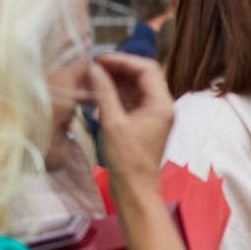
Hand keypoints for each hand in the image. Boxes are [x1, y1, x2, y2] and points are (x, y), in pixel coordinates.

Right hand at [91, 53, 175, 185]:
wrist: (134, 190)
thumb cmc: (127, 160)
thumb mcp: (113, 123)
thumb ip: (104, 92)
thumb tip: (94, 69)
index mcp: (162, 104)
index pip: (146, 69)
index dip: (123, 60)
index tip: (100, 59)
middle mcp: (160, 107)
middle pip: (140, 77)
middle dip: (116, 70)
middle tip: (92, 68)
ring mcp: (152, 116)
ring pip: (132, 89)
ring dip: (112, 83)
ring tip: (88, 80)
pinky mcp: (141, 125)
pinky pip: (128, 103)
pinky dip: (112, 97)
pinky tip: (93, 96)